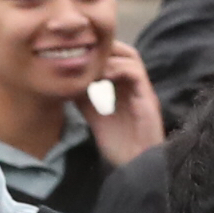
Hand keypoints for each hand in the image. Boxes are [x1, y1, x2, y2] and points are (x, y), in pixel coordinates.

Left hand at [84, 41, 162, 163]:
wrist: (134, 164)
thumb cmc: (117, 144)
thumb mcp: (94, 115)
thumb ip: (84, 97)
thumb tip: (66, 81)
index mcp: (124, 87)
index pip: (114, 57)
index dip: (96, 52)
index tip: (76, 55)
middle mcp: (135, 84)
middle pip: (124, 51)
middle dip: (103, 48)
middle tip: (82, 53)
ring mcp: (142, 90)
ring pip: (131, 56)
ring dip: (109, 56)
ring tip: (90, 63)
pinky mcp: (147, 98)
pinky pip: (135, 72)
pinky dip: (117, 69)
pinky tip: (99, 77)